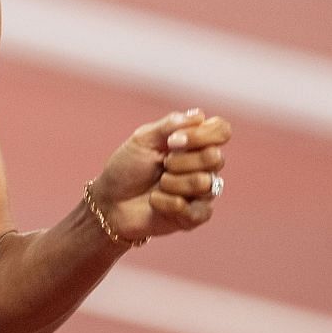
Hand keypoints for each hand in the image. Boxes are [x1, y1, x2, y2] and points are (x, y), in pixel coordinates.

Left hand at [90, 107, 231, 241]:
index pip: (221, 130)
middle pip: (215, 158)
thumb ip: (170, 125)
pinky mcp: (195, 216)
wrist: (110, 201)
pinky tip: (155, 202)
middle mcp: (204, 165)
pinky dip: (167, 203)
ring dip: (171, 183)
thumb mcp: (142, 139)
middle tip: (162, 165)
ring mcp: (202, 192)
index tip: (172, 141)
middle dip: (180, 161)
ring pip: (204, 183)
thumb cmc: (127, 167)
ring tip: (158, 185)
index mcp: (195, 142)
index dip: (202, 135)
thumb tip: (199, 116)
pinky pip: (195, 210)